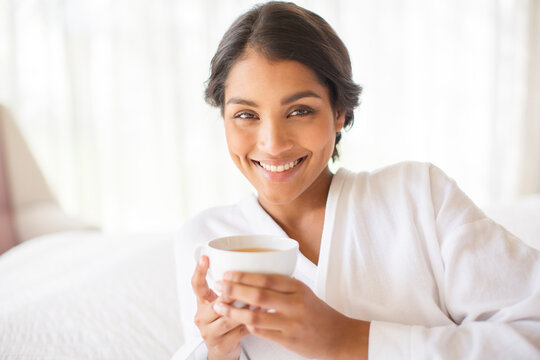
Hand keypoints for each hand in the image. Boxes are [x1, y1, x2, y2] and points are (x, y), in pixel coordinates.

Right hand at [191, 256, 249, 359]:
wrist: (222, 349)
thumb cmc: (224, 320)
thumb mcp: (220, 302)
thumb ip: (229, 288)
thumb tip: (247, 264)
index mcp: (201, 303)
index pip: (197, 285)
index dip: (200, 271)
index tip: (206, 257)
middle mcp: (202, 317)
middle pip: (217, 302)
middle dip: (233, 293)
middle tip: (246, 284)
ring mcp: (210, 332)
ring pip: (229, 318)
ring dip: (246, 308)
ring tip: (259, 300)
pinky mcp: (221, 344)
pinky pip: (239, 331)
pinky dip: (252, 322)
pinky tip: (261, 315)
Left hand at [213, 272, 369, 359]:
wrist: (339, 336)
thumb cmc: (318, 313)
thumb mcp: (303, 292)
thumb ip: (282, 286)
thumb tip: (252, 276)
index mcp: (298, 288)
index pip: (267, 278)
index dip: (245, 275)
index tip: (228, 272)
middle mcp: (295, 304)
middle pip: (258, 295)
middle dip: (234, 289)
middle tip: (219, 285)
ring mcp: (292, 324)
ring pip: (256, 316)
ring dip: (234, 311)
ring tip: (220, 306)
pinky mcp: (289, 340)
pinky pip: (262, 332)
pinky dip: (247, 325)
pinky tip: (238, 320)